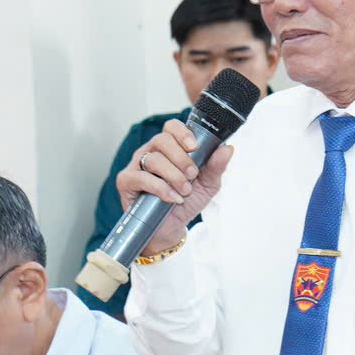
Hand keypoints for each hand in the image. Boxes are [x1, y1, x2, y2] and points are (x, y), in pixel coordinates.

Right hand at [114, 121, 234, 255]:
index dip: (182, 133)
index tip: (195, 147)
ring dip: (174, 176)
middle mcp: (151, 152)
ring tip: (184, 191)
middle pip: (162, 140)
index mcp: (170, 147)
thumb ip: (216, 166)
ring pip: (153, 159)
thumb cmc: (187, 201)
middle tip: (192, 175)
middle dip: (181, 158)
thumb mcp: (208, 184)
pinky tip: (173, 198)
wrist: (172, 228)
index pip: (172, 127)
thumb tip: (228, 148)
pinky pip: (141, 177)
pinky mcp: (126, 181)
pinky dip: (160, 188)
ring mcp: (136, 165)